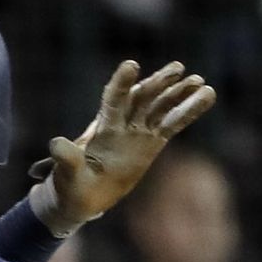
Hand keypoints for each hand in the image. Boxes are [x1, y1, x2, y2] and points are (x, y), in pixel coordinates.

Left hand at [34, 59, 215, 233]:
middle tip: (177, 69)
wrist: (81, 197)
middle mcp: (123, 124)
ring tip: (200, 83)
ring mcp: (138, 131)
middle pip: (142, 98)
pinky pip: (173, 123)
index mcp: (102, 128)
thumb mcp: (66, 174)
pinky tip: (207, 95)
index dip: (121, 84)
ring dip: (179, 95)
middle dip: (158, 84)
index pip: (113, 100)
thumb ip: (65, 158)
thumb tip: (54, 143)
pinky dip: (189, 111)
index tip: (131, 65)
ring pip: (161, 107)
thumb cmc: (69, 185)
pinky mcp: (151, 142)